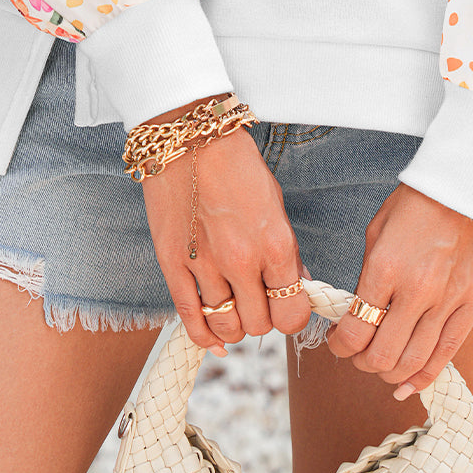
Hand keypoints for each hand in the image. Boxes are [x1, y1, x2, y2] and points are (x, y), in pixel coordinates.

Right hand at [139, 97, 311, 355]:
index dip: (292, 314)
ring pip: (226, 326)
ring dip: (234, 323)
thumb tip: (300, 286)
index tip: (287, 305)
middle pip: (260, 325)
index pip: (293, 313)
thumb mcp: (275, 202)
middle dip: (263, 318)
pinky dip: (204, 336)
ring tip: (235, 306)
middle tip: (258, 300)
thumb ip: (287, 251)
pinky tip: (213, 336)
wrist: (189, 136)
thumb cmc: (236, 164)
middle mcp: (241, 260)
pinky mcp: (172, 263)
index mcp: (274, 243)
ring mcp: (204, 265)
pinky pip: (190, 319)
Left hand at [325, 184, 472, 397]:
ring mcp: (447, 301)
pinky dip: (425, 376)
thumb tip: (358, 308)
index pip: (355, 329)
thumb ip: (368, 273)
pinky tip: (409, 385)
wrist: (468, 187)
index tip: (337, 341)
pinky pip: (447, 353)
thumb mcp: (378, 229)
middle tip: (356, 355)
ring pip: (413, 360)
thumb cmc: (418, 203)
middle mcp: (415, 291)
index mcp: (385, 268)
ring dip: (390, 372)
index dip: (340, 345)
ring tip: (381, 366)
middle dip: (361, 362)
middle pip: (382, 354)